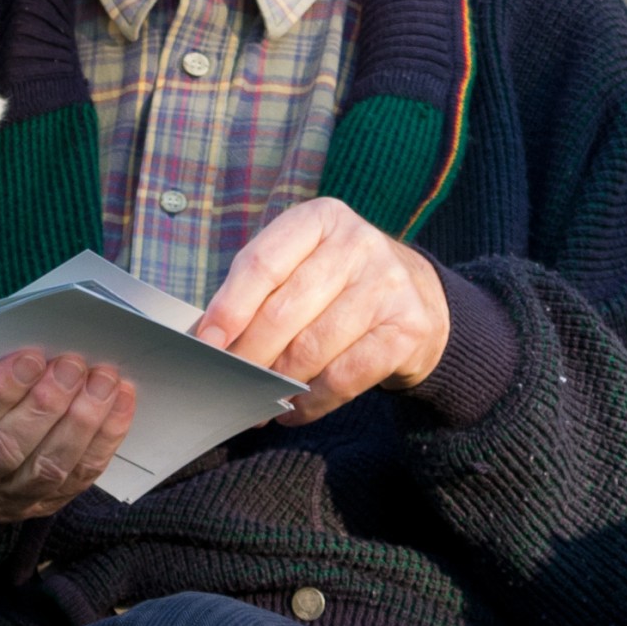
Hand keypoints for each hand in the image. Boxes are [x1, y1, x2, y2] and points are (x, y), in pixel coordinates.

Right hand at [0, 349, 135, 520]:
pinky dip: (104, 440)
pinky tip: (121, 402)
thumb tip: (38, 338)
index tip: (32, 357)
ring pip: (45, 470)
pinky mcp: (37, 508)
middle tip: (75, 364)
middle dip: (46, 404)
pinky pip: (77, 480)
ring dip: (82, 422)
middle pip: (5, 449)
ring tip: (104, 380)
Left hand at [196, 197, 449, 425]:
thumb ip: (260, 291)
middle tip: (227, 383)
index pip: (263, 263)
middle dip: (249, 355)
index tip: (206, 343)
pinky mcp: (407, 329)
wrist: (421, 299)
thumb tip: (209, 339)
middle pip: (283, 310)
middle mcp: (357, 243)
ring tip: (258, 400)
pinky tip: (294, 408)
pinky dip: (311, 401)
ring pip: (311, 348)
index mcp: (321, 217)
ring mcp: (387, 284)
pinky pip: (344, 377)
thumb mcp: (304, 265)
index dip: (229, 307)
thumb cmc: (340, 284)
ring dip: (277, 383)